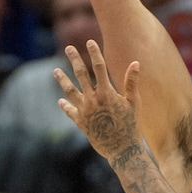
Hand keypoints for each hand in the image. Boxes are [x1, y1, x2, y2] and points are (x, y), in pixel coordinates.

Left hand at [55, 40, 141, 162]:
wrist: (122, 149)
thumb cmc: (132, 126)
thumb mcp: (134, 103)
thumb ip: (132, 82)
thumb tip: (136, 63)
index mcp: (107, 93)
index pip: (99, 67)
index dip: (94, 53)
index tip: (90, 42)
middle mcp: (92, 99)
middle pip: (81, 74)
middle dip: (75, 60)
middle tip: (69, 48)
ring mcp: (84, 110)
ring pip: (70, 91)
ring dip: (62, 80)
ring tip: (55, 71)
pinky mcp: (81, 122)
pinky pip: (70, 111)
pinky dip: (65, 105)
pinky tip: (61, 100)